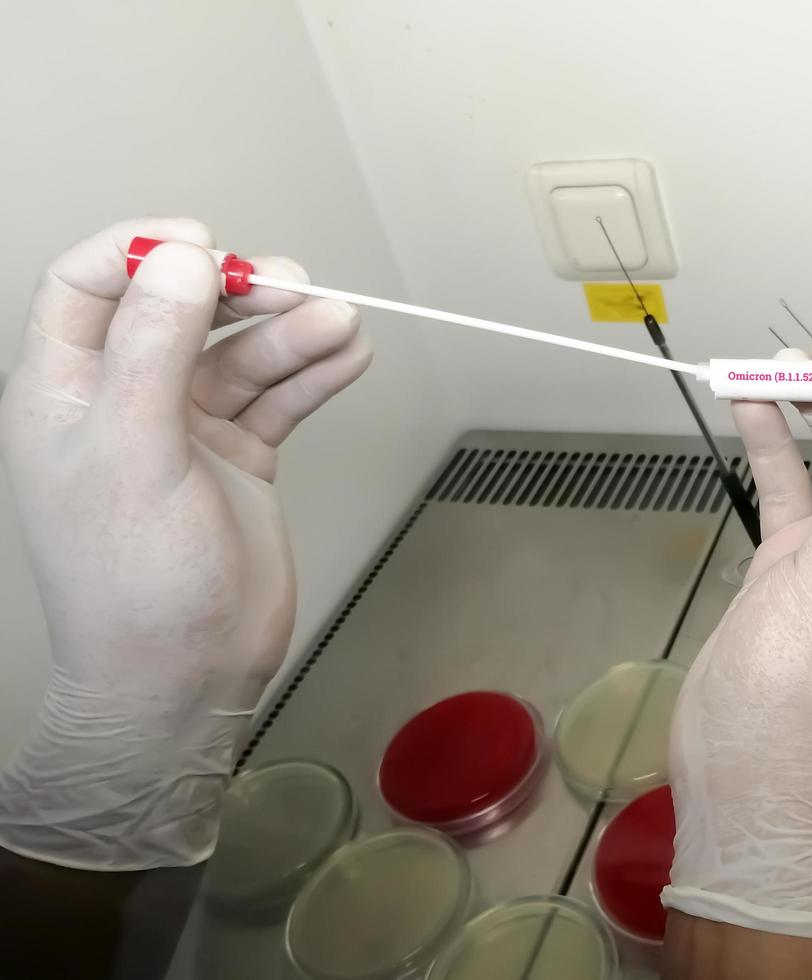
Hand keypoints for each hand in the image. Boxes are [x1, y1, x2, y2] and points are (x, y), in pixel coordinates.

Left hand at [0, 218, 371, 869]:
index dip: (142, 253)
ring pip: (241, 354)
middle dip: (240, 293)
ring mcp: (184, 430)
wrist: (183, 676)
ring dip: (293, 334)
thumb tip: (179, 262)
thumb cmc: (131, 584)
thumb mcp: (132, 451)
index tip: (205, 247)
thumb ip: (152, 348)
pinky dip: (314, 374)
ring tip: (341, 325)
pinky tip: (346, 358)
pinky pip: (278, 398)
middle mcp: (123, 401)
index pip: (89, 287)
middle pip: (181, 312)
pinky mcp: (238, 459)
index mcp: (66, 392)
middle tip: (293, 287)